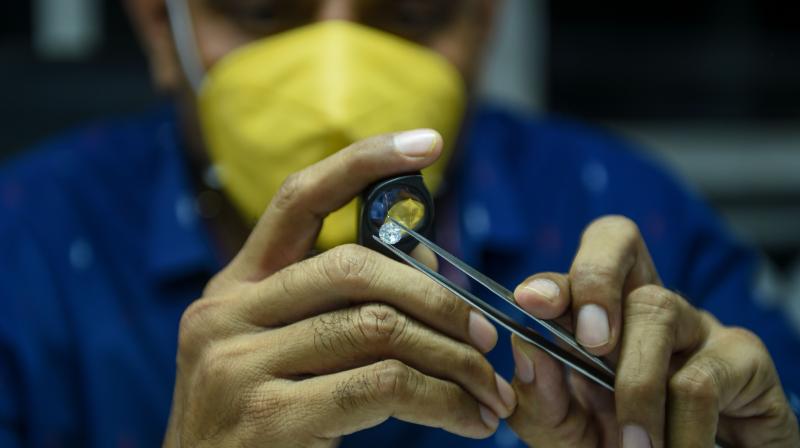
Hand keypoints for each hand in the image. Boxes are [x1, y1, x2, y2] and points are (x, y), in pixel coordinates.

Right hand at [162, 130, 515, 447]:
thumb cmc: (257, 428)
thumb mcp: (280, 352)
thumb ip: (339, 305)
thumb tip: (425, 262)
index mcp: (232, 288)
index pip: (298, 198)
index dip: (364, 160)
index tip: (429, 140)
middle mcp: (226, 315)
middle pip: (356, 265)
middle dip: (439, 297)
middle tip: (489, 336)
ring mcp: (239, 365)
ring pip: (380, 327)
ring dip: (454, 359)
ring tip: (491, 390)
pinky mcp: (269, 418)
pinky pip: (383, 386)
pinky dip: (442, 401)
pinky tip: (468, 420)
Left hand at [506, 216, 799, 446]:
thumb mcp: (568, 432)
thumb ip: (540, 398)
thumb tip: (525, 350)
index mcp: (598, 315)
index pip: (574, 263)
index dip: (556, 272)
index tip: (531, 301)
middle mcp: (646, 305)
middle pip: (618, 242)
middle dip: (594, 282)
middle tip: (590, 343)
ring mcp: (696, 324)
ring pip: (657, 311)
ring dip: (638, 386)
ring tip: (636, 447)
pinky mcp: (744, 358)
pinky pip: (701, 378)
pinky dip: (680, 429)